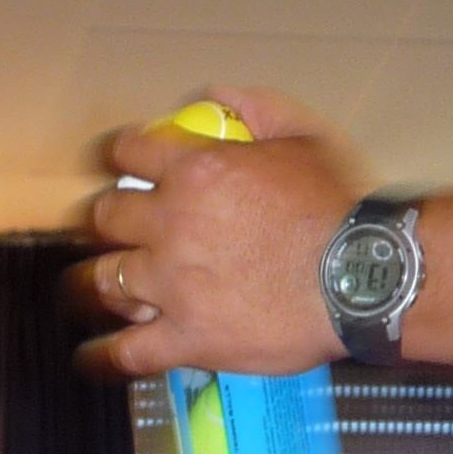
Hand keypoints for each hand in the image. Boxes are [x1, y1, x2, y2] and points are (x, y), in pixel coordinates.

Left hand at [71, 89, 357, 378]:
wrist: (361, 276)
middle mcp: (172, 225)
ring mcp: (172, 285)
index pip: (131, 154)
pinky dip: (103, 355)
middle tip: (112, 228)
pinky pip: (126, 351)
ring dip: (96, 280)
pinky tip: (91, 357)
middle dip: (107, 219)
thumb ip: (255, 109)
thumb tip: (215, 96)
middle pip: (108, 218)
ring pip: (105, 280)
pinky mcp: (185, 338)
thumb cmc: (340, 206)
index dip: (120, 157)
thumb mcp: (303, 135)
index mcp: (196, 171)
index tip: (118, 164)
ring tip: (92, 287)